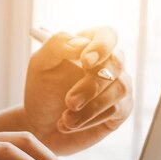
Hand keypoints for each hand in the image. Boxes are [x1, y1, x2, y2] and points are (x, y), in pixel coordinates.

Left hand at [24, 27, 132, 154]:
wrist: (40, 125)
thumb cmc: (42, 90)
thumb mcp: (39, 64)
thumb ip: (56, 46)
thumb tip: (80, 43)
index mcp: (90, 45)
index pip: (107, 35)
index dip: (101, 46)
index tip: (85, 61)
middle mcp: (109, 64)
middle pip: (116, 63)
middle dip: (92, 85)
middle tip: (69, 101)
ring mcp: (118, 86)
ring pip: (119, 89)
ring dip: (90, 107)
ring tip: (66, 119)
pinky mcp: (121, 110)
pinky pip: (116, 110)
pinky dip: (90, 119)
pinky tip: (69, 124)